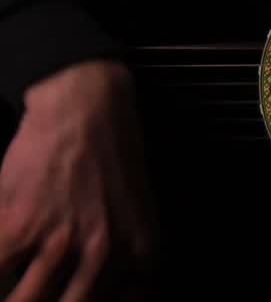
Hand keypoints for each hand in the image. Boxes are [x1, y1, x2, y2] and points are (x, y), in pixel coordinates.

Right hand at [0, 58, 153, 299]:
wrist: (86, 104)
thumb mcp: (139, 211)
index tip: (63, 298)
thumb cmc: (111, 154)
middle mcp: (106, 254)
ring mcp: (63, 242)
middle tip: (36, 294)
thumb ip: (126, 260)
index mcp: (139, 253)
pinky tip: (2, 257)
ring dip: (18, 295)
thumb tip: (104, 294)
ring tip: (15, 287)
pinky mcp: (21, 224)